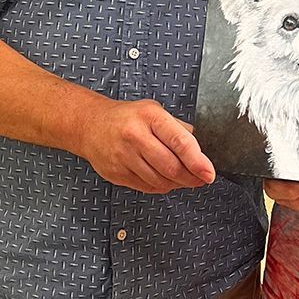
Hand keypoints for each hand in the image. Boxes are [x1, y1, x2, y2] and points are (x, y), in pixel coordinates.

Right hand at [80, 98, 215, 193]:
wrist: (90, 125)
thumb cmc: (126, 117)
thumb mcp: (154, 111)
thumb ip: (177, 128)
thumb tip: (199, 149)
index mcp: (150, 116)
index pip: (180, 142)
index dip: (197, 161)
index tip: (209, 172)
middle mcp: (135, 135)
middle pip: (171, 166)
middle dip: (191, 177)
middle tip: (201, 179)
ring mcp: (124, 156)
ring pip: (159, 180)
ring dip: (177, 184)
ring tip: (183, 178)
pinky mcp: (116, 173)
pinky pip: (146, 187)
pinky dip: (161, 187)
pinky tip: (165, 180)